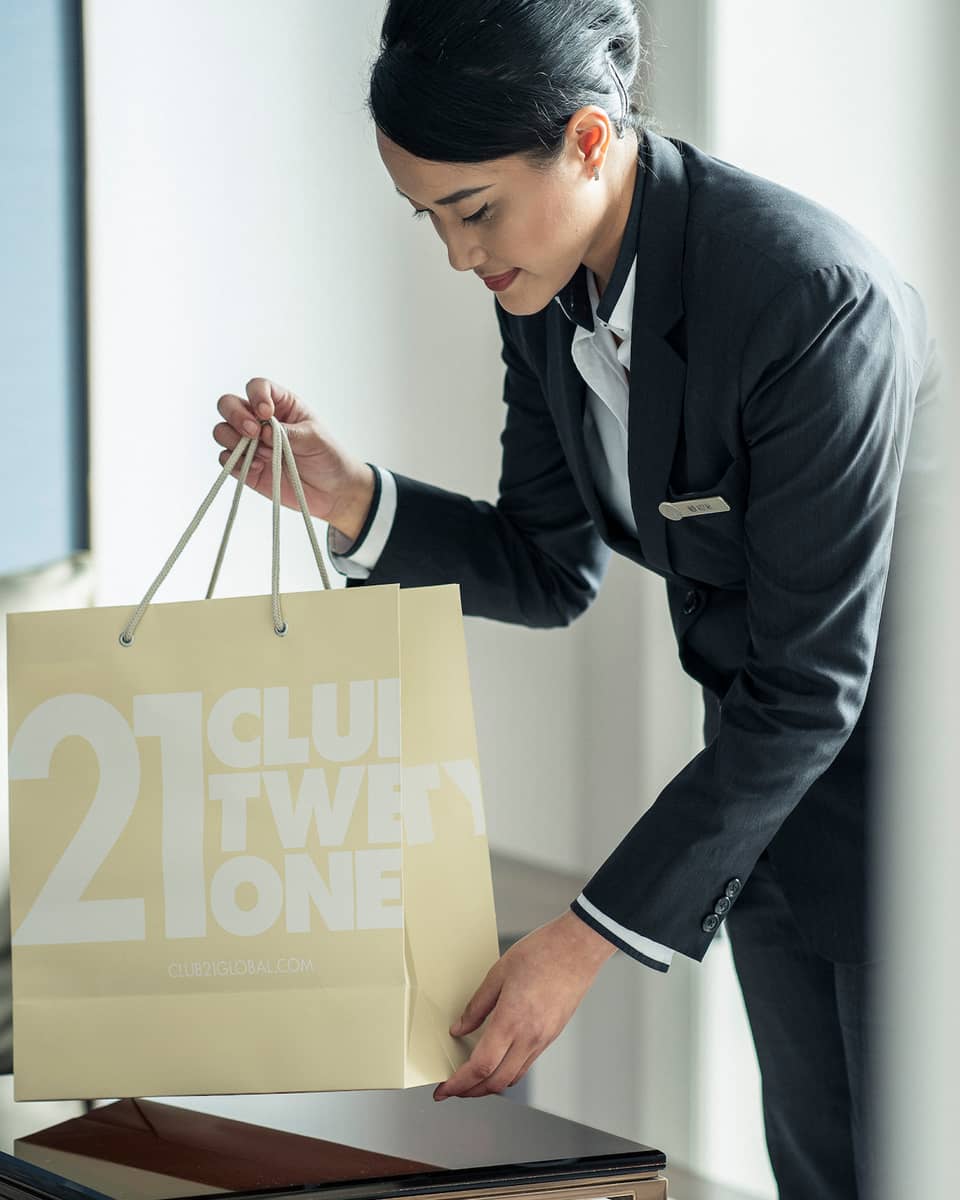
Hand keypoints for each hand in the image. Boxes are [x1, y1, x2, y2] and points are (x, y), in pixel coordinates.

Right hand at [212, 377, 375, 541]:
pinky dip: (236, 463)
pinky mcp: (245, 467)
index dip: (256, 396)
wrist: (332, 492)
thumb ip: (288, 432)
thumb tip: (263, 430)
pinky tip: (258, 468)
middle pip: (228, 404)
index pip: (257, 387)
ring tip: (264, 455)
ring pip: (222, 431)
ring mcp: (250, 444)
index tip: (267, 413)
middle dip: (236, 416)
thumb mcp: (314, 438)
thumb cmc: (328, 457)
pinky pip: (226, 460)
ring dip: (236, 441)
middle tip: (254, 432)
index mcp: (281, 405)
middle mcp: (260, 421)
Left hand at [434, 910, 616, 1100]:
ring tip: (472, 1079)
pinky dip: (507, 1071)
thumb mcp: (499, 973)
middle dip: (471, 1091)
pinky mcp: (552, 1034)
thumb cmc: (541, 952)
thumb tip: (459, 1029)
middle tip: (452, 1089)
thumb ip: (477, 1006)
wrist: (578, 947)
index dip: (459, 1083)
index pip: (480, 1066)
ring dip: (489, 1085)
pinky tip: (498, 1062)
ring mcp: (543, 1038)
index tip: (443, 1090)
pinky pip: (526, 1064)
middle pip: (496, 1081)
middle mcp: (529, 1036)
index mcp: (512, 1020)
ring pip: (513, 1077)